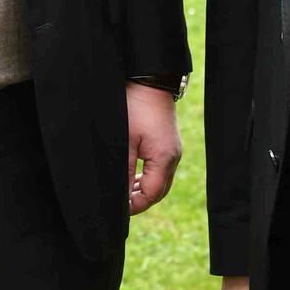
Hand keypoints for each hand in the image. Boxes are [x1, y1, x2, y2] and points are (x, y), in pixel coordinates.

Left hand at [126, 81, 181, 214]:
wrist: (148, 79)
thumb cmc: (133, 107)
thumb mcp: (124, 141)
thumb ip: (123, 171)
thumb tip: (119, 196)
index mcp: (164, 158)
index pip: (151, 194)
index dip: (134, 205)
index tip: (117, 210)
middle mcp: (173, 156)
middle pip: (158, 190)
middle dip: (139, 200)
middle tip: (118, 205)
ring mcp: (172, 149)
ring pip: (159, 180)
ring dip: (142, 188)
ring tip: (123, 193)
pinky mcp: (167, 142)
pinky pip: (159, 167)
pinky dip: (146, 175)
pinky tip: (132, 175)